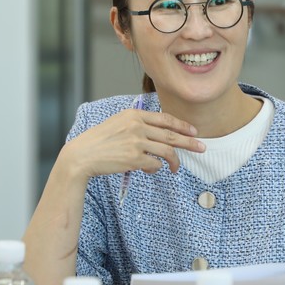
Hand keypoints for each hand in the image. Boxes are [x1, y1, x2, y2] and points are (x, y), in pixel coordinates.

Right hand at [66, 108, 204, 178]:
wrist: (82, 155)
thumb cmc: (99, 141)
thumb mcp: (118, 123)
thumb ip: (138, 125)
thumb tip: (160, 135)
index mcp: (134, 115)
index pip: (165, 118)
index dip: (182, 125)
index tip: (193, 131)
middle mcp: (137, 126)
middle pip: (172, 135)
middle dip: (190, 142)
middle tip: (202, 148)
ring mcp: (136, 142)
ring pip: (167, 151)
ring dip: (175, 161)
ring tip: (176, 168)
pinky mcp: (134, 159)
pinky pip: (155, 164)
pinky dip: (155, 168)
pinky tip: (150, 170)